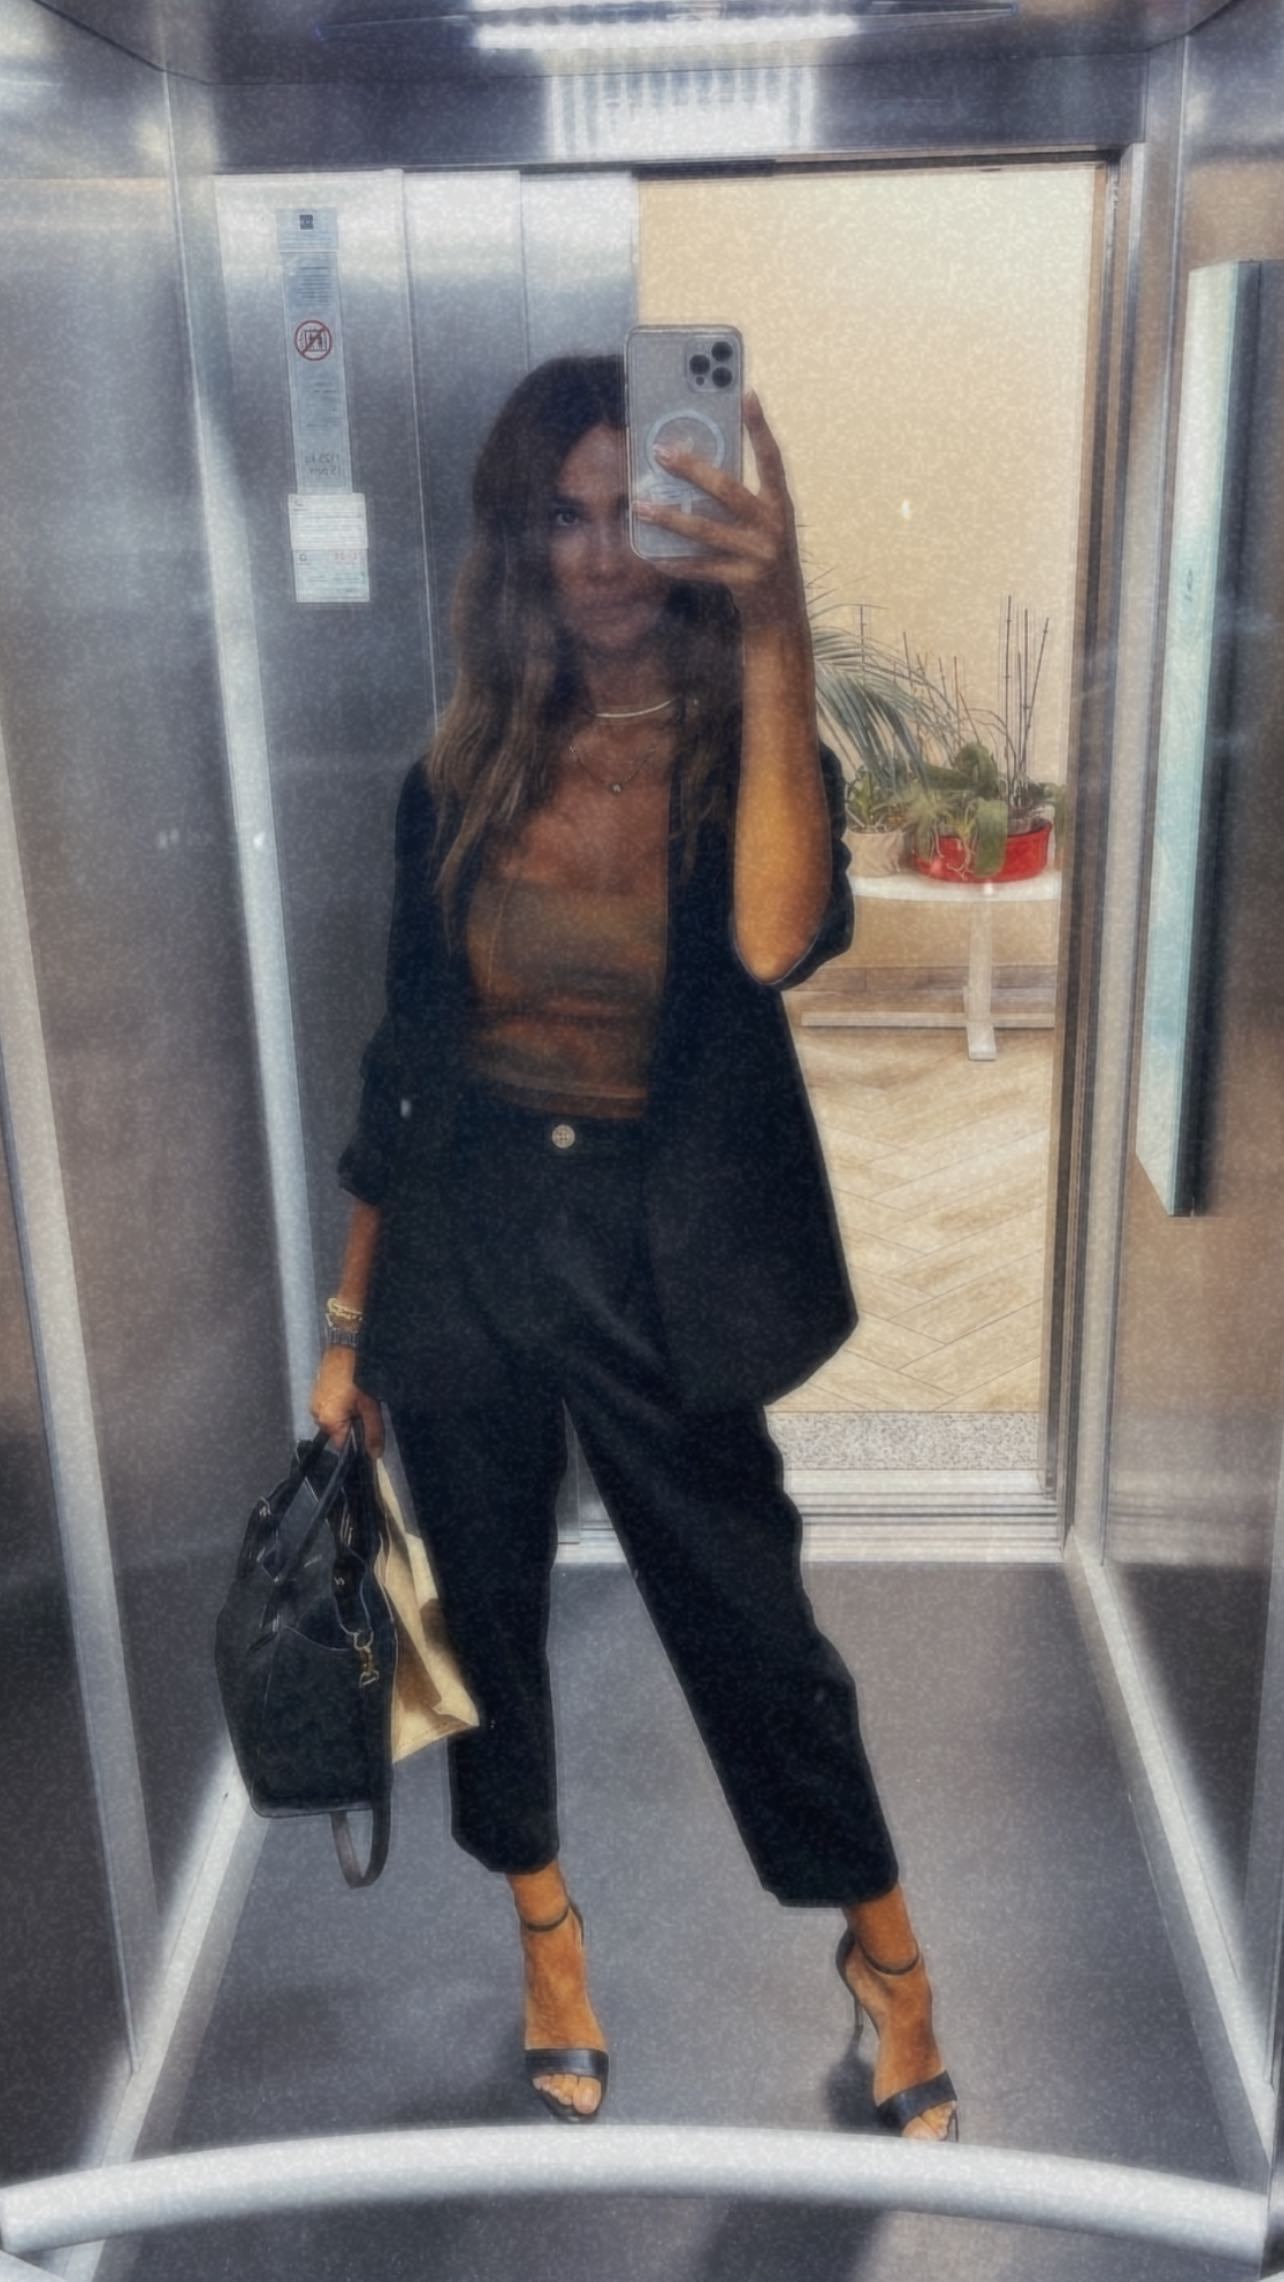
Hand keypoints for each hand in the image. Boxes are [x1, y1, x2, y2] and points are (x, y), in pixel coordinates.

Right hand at [309, 1344, 384, 1457]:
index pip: (342, 1445)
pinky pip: (329, 1405)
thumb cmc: (358, 1374)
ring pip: (333, 1418)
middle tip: (364, 1407)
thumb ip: (373, 1432)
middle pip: (337, 1431)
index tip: (367, 1429)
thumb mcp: (370, 1406)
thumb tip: (374, 1455)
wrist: (346, 1345)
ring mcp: (314, 1402)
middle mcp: (317, 1414)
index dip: (356, 1440)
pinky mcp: (317, 1391)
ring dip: (345, 1412)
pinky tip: (348, 1389)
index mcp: (328, 1421)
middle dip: (351, 1424)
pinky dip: (339, 1402)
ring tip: (356, 1396)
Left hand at [632, 390, 806, 633]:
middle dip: (692, 469)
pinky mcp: (744, 582)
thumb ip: (738, 503)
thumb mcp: (762, 528)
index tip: (748, 395)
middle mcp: (774, 527)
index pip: (772, 459)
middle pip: (728, 490)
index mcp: (781, 506)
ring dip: (669, 517)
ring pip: (706, 530)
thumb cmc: (764, 561)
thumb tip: (694, 474)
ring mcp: (760, 555)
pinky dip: (674, 561)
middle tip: (661, 452)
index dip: (760, 428)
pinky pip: (701, 567)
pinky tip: (651, 554)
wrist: (782, 617)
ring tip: (640, 506)